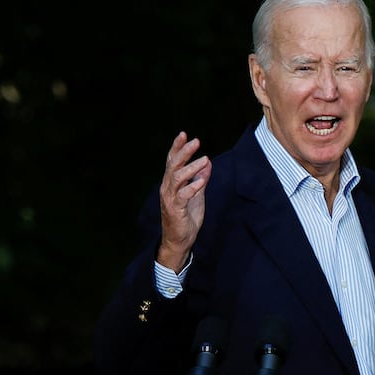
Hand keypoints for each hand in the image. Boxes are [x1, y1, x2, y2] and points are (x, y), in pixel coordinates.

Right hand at [157, 131, 211, 271]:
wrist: (180, 240)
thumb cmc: (186, 217)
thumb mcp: (197, 195)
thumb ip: (201, 178)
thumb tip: (207, 162)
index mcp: (171, 183)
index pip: (172, 161)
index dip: (177, 147)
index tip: (184, 134)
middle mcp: (167, 188)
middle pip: (173, 165)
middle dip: (184, 152)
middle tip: (196, 141)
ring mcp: (170, 199)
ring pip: (177, 178)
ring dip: (191, 168)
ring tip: (204, 160)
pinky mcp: (176, 209)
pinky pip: (183, 195)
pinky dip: (192, 187)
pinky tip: (202, 181)